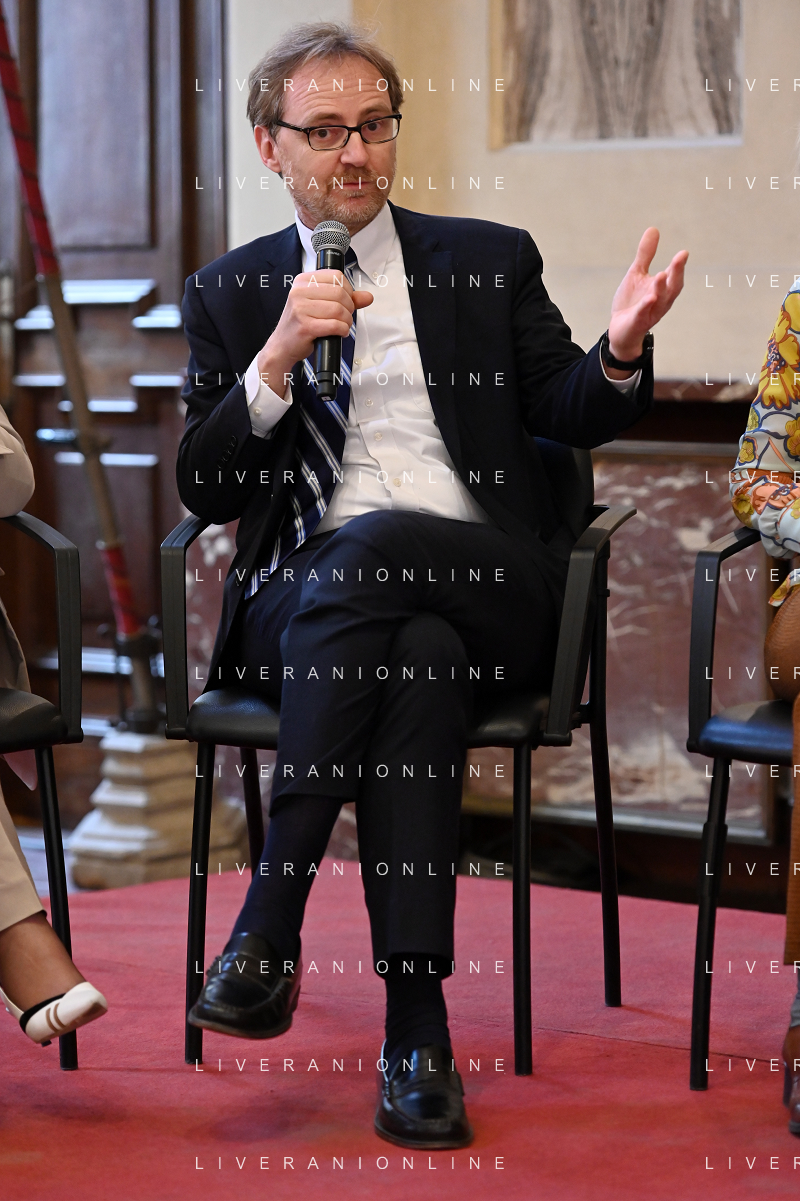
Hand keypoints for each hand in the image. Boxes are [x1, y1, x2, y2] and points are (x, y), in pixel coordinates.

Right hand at [256, 269, 373, 394]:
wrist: (282, 345)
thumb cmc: (300, 324)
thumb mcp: (320, 305)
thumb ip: (345, 299)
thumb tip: (367, 297)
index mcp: (303, 281)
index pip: (336, 276)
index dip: (348, 290)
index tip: (346, 301)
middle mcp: (299, 292)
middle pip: (339, 293)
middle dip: (349, 307)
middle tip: (345, 317)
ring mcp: (300, 309)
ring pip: (338, 309)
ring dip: (346, 321)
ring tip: (342, 326)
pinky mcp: (305, 326)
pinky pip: (334, 325)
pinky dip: (342, 330)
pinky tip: (339, 332)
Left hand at [607, 227, 687, 364]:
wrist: (620, 329)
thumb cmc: (632, 302)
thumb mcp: (636, 274)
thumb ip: (646, 255)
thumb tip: (653, 229)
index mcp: (662, 288)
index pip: (674, 275)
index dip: (679, 265)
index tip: (683, 252)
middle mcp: (661, 301)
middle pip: (673, 287)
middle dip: (677, 273)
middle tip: (680, 258)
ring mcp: (650, 313)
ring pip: (660, 301)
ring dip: (661, 288)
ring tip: (661, 274)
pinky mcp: (638, 322)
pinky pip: (643, 314)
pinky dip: (646, 306)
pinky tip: (649, 298)